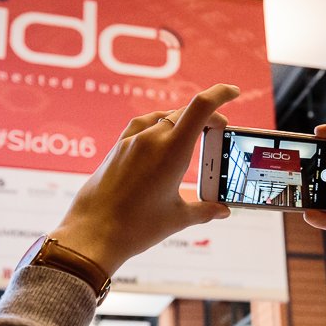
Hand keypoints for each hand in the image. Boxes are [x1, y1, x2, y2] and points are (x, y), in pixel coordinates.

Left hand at [49, 84, 238, 274]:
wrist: (93, 233)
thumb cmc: (136, 227)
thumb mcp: (177, 218)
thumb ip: (204, 210)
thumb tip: (222, 210)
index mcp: (173, 150)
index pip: (201, 107)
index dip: (220, 94)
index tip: (233, 91)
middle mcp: (151, 138)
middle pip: (185, 113)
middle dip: (206, 118)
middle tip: (218, 130)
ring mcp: (131, 142)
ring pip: (162, 118)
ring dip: (180, 121)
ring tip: (190, 136)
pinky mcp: (117, 149)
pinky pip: (142, 126)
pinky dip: (157, 127)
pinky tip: (158, 139)